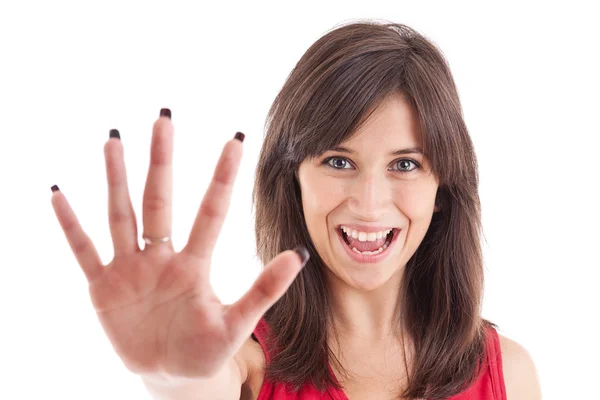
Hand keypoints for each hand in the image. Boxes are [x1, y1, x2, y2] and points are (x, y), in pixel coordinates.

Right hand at [51, 110, 308, 378]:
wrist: (173, 375)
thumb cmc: (206, 350)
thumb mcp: (237, 324)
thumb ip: (265, 290)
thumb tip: (300, 254)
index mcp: (194, 265)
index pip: (210, 212)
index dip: (222, 177)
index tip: (234, 139)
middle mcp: (162, 258)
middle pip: (160, 201)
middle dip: (161, 161)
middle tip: (164, 118)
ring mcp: (131, 269)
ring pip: (122, 215)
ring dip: (117, 179)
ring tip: (114, 140)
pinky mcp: (104, 287)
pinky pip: (84, 250)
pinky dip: (71, 225)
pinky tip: (58, 194)